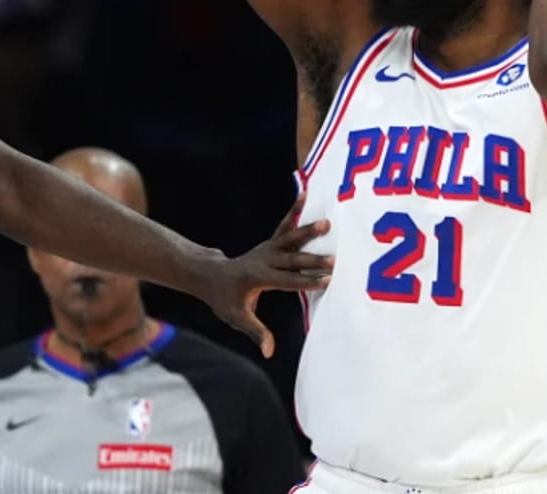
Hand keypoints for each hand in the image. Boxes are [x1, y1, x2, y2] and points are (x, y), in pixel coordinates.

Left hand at [195, 194, 333, 357]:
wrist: (211, 276)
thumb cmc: (225, 299)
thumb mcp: (237, 318)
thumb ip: (255, 332)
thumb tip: (268, 351)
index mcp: (259, 279)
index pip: (287, 282)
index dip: (307, 282)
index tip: (327, 281)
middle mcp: (264, 261)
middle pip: (293, 260)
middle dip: (314, 260)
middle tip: (335, 259)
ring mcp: (268, 249)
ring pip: (291, 238)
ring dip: (308, 231)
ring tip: (327, 223)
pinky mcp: (270, 243)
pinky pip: (285, 225)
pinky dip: (295, 210)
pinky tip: (306, 195)